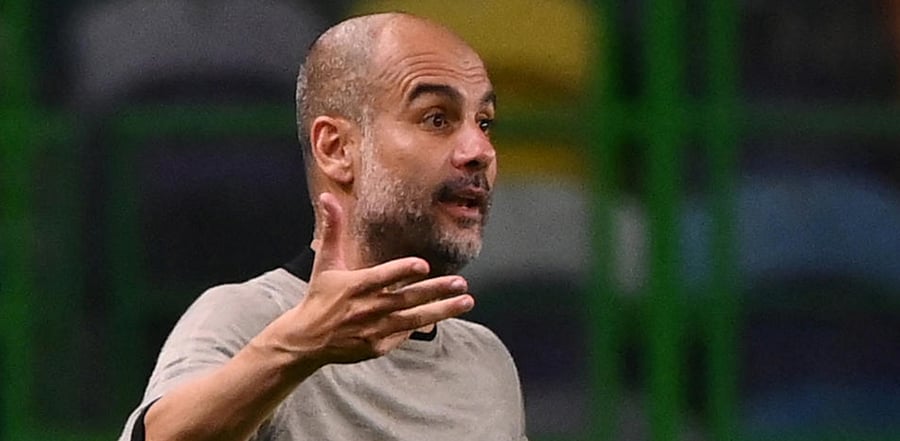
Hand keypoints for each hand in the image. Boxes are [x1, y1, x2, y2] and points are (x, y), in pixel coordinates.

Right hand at [275, 192, 474, 367]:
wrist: (307, 339)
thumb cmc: (320, 296)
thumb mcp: (324, 262)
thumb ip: (332, 229)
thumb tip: (327, 196)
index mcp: (355, 286)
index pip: (382, 277)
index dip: (402, 271)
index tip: (423, 265)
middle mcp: (367, 308)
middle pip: (407, 299)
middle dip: (437, 291)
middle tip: (461, 283)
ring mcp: (374, 329)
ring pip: (414, 319)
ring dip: (443, 310)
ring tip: (467, 301)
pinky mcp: (378, 346)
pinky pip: (404, 334)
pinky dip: (422, 326)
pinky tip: (443, 314)